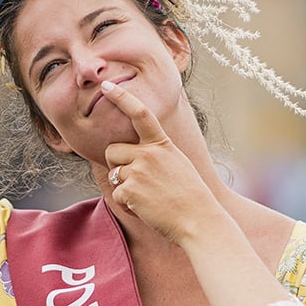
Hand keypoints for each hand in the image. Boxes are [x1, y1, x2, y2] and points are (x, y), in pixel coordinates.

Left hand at [102, 81, 219, 244]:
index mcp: (162, 144)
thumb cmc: (189, 196)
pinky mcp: (130, 190)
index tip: (106, 85)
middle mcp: (149, 153)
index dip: (121, 98)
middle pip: (113, 151)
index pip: (140, 113)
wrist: (199, 220)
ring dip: (124, 187)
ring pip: (113, 174)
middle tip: (138, 181)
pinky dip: (127, 205)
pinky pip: (116, 195)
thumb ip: (156, 154)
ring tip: (149, 197)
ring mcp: (138, 171)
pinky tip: (146, 209)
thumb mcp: (178, 164)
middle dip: (117, 165)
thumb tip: (131, 153)